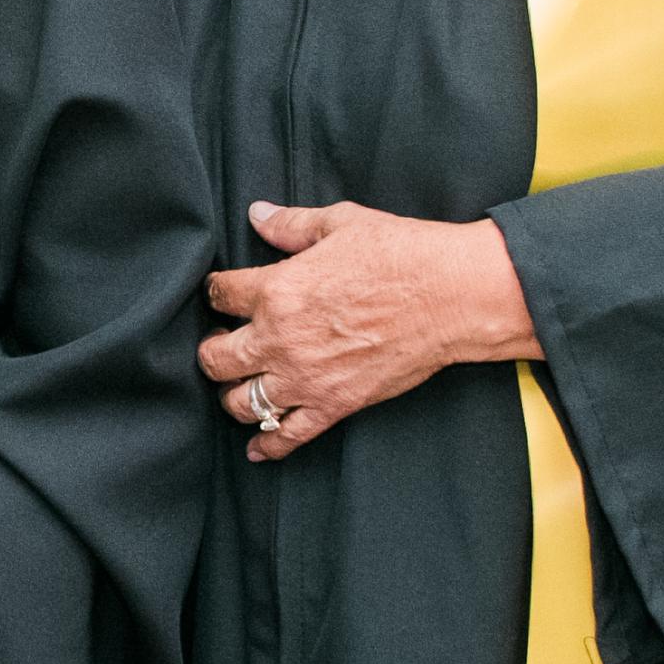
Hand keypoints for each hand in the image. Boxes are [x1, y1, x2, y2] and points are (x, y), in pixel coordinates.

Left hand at [201, 201, 535, 459]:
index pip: (219, 295)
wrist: (451, 296)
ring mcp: (305, 377)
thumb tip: (258, 215)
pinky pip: (288, 437)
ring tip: (242, 383)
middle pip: (214, 358)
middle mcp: (280, 339)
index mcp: (276, 290)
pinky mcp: (334, 404)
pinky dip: (268, 447)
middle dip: (212, 350)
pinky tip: (258, 448)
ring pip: (241, 402)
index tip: (222, 293)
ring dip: (234, 394)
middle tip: (223, 342)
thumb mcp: (340, 224)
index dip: (216, 291)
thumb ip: (291, 224)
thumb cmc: (400, 254)